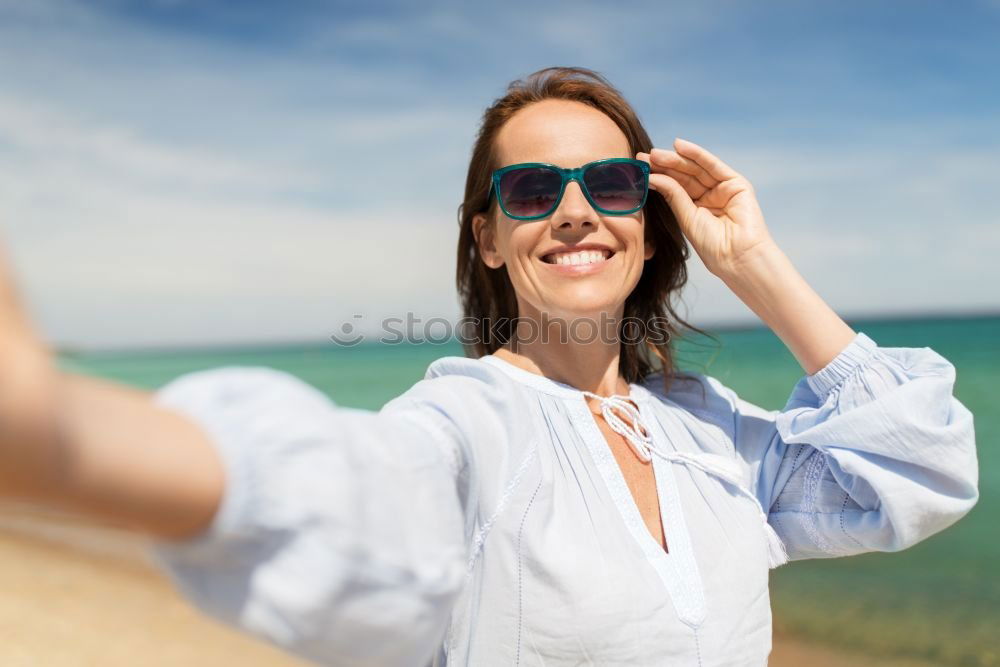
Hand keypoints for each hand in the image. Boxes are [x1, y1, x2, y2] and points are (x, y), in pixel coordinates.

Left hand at [637, 138, 773, 277]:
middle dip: (664, 166)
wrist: (737, 257)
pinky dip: (697, 154)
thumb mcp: (686, 217)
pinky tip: (680, 146)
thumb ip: (673, 194)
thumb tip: (652, 176)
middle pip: (684, 176)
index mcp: (697, 209)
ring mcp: (724, 189)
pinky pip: (713, 165)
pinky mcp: (737, 183)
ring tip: (655, 154)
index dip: (657, 177)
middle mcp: (710, 197)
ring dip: (675, 159)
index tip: (638, 169)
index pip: (675, 187)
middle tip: (643, 158)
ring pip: (696, 169)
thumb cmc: (712, 247)